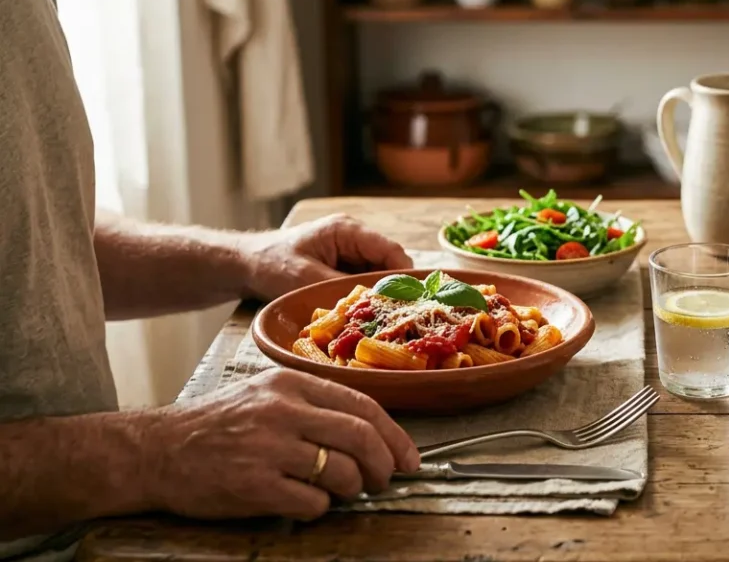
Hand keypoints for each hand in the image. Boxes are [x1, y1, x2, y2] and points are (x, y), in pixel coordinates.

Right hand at [143, 369, 421, 520]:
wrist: (154, 451)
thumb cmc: (214, 426)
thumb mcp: (264, 396)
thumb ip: (313, 407)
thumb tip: (370, 435)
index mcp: (290, 385)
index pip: (363, 406)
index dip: (395, 436)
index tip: (408, 458)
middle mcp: (281, 411)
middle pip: (361, 437)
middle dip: (384, 465)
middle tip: (385, 480)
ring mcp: (267, 448)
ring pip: (341, 471)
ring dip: (352, 488)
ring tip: (344, 492)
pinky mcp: (252, 485)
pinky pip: (311, 503)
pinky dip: (320, 509)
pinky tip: (307, 504)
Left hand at [242, 214, 412, 299]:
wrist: (243, 264)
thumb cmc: (270, 264)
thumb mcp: (305, 278)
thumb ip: (341, 286)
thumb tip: (373, 300)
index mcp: (347, 230)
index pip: (391, 250)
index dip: (403, 276)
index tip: (409, 302)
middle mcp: (353, 236)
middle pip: (388, 263)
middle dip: (391, 288)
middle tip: (393, 316)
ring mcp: (348, 250)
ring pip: (377, 274)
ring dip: (376, 294)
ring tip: (377, 318)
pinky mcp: (341, 264)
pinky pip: (362, 280)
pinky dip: (363, 296)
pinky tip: (360, 313)